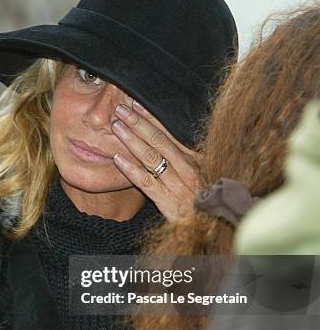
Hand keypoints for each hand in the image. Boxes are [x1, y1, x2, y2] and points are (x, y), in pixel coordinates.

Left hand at [110, 99, 200, 221]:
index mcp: (196, 157)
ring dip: (132, 140)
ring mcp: (178, 184)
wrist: (213, 226)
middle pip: (159, 140)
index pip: (169, 132)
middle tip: (120, 109)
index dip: (151, 117)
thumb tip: (167, 136)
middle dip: (138, 123)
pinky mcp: (168, 201)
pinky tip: (117, 158)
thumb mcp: (204, 172)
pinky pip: (146, 182)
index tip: (135, 103)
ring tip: (116, 127)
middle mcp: (188, 168)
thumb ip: (187, 156)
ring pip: (151, 158)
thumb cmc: (206, 198)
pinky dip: (131, 169)